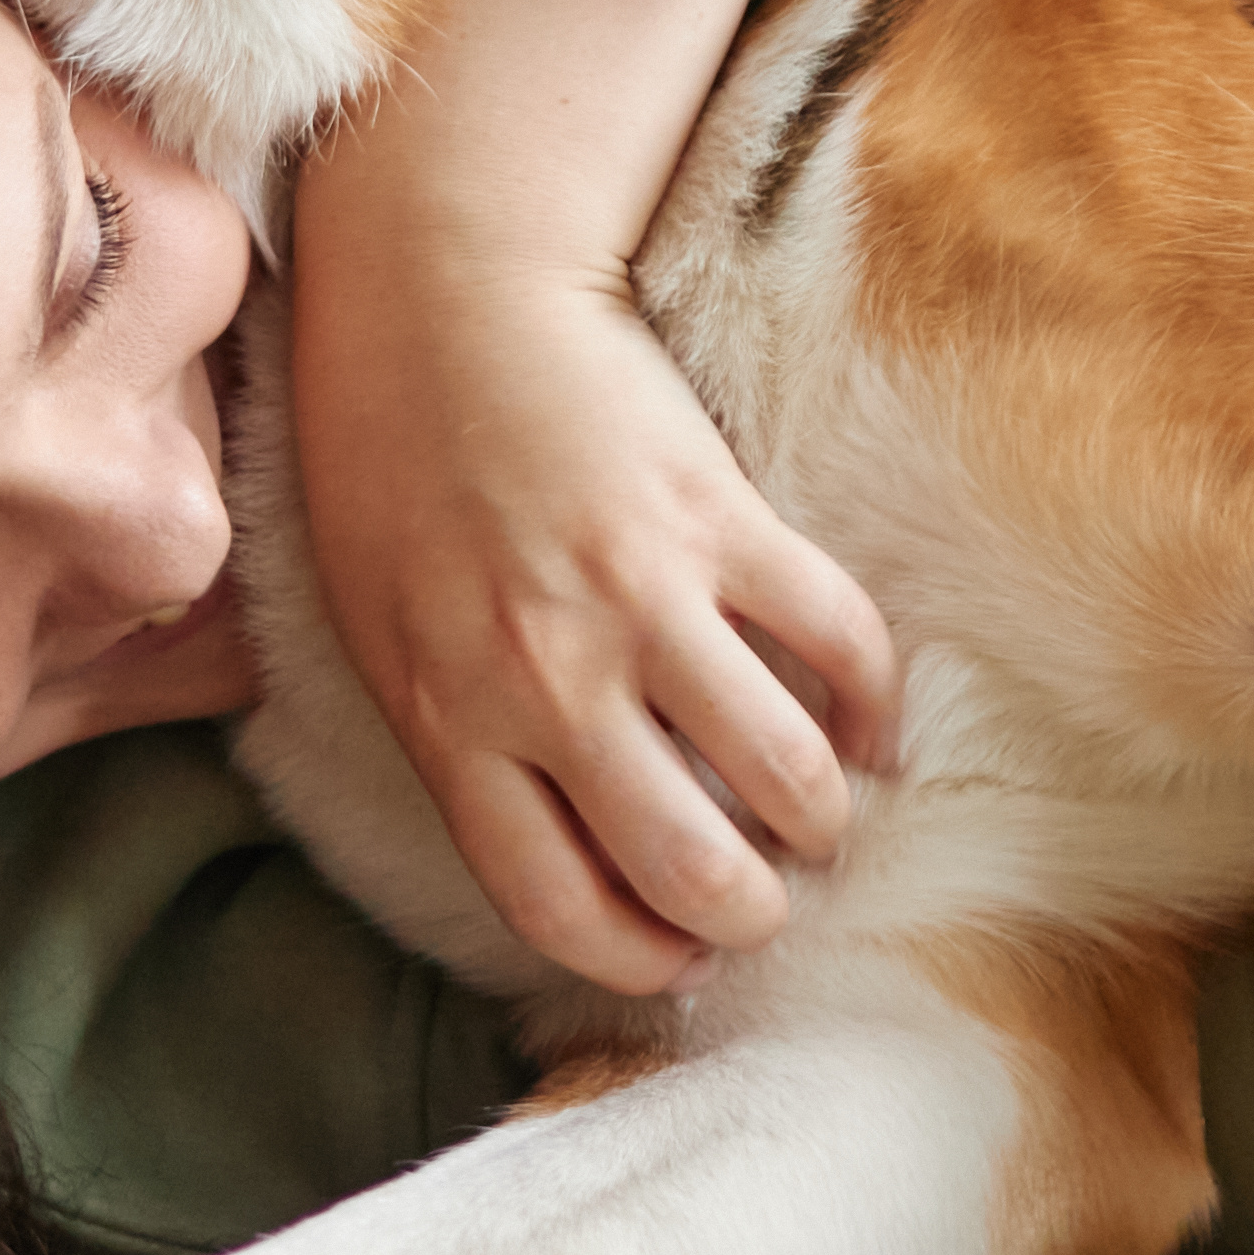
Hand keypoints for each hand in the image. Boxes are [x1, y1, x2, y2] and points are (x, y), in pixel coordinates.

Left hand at [288, 241, 898, 996]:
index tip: (681, 960)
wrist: (440, 294)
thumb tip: (562, 836)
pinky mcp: (718, 518)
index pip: (558, 905)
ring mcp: (640, 599)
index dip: (640, 960)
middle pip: (689, 865)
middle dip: (749, 913)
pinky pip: (836, 639)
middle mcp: (547, 680)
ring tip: (823, 817)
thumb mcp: (381, 631)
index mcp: (449, 722)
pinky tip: (871, 725)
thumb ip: (463, 736)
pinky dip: (872, 700)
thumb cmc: (390, 464)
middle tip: (768, 899)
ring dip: (822, 820)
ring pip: (783, 774)